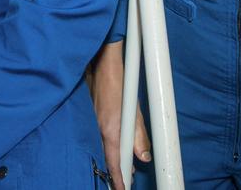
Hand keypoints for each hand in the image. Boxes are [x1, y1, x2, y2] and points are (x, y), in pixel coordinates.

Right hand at [91, 41, 149, 188]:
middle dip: (118, 171)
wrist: (102, 63)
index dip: (119, 180)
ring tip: (126, 169)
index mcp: (111, 130)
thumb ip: (139, 135)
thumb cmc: (120, 82)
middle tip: (127, 182)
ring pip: (106, 147)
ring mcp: (96, 122)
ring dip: (115, 159)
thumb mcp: (135, 110)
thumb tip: (144, 157)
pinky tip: (117, 147)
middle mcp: (101, 129)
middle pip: (109, 158)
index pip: (114, 163)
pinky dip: (110, 146)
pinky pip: (102, 136)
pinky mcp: (96, 116)